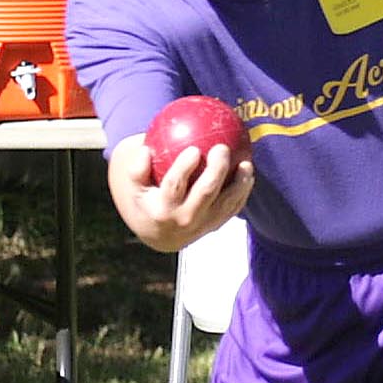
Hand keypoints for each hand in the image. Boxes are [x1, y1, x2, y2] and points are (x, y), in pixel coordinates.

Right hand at [111, 134, 254, 253]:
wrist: (160, 235)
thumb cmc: (147, 199)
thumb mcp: (134, 187)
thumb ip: (136, 168)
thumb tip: (145, 150)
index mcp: (163, 210)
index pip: (174, 186)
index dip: (184, 168)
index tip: (193, 149)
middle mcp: (185, 220)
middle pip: (205, 193)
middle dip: (216, 170)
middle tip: (222, 148)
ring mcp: (203, 225)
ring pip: (226, 203)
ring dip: (239, 182)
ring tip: (246, 163)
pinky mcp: (216, 226)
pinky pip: (233, 208)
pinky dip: (243, 191)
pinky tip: (248, 173)